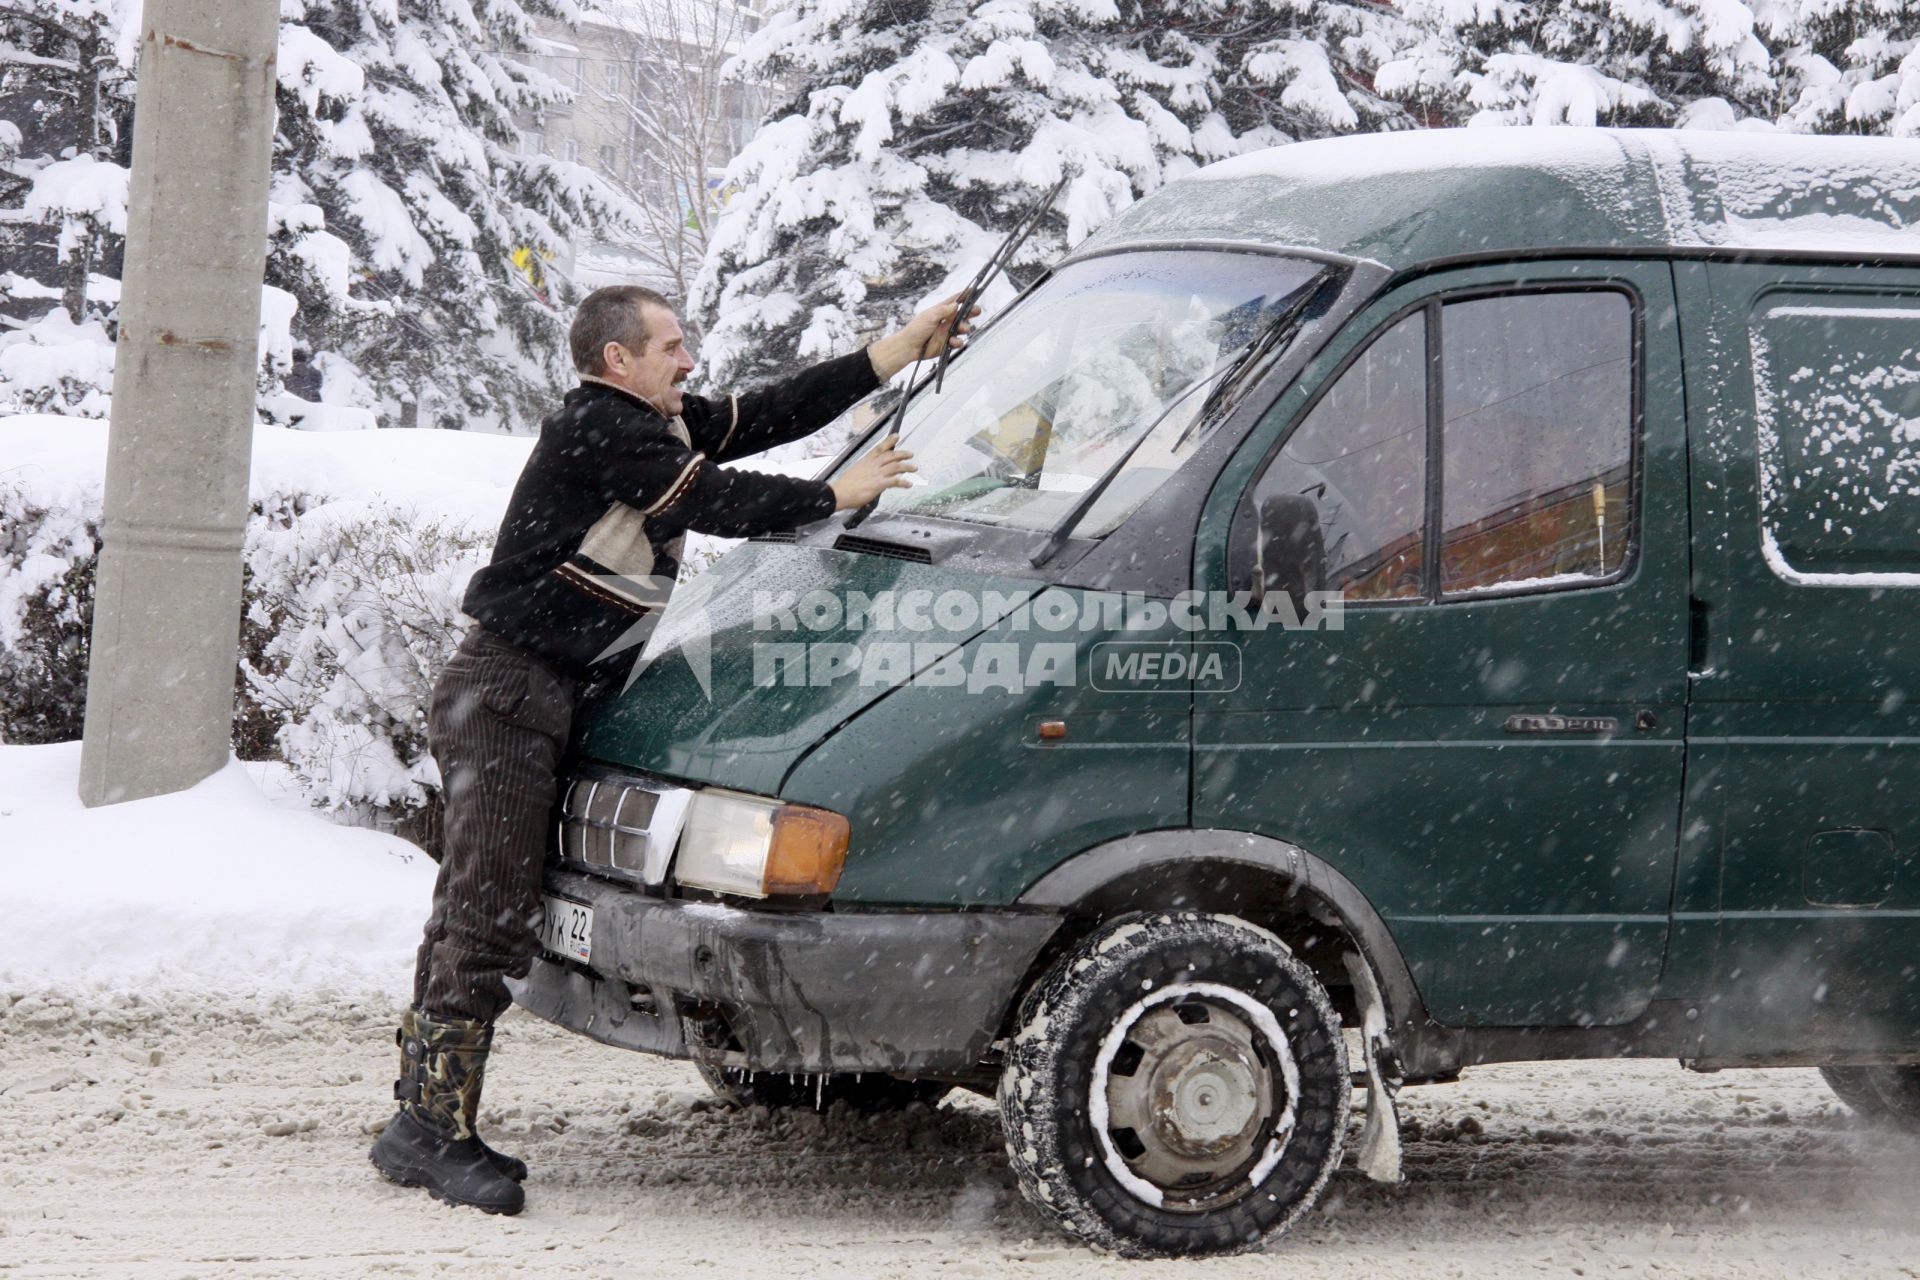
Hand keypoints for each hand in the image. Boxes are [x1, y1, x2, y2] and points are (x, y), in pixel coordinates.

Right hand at [829, 434, 916, 509]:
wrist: (839, 493)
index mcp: (866, 460)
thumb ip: (865, 471)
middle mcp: (872, 465)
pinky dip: (903, 482)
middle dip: (902, 454)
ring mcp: (876, 474)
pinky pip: (895, 481)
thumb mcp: (855, 472)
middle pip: (891, 456)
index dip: (889, 441)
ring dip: (907, 466)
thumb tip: (871, 475)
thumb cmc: (845, 485)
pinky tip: (909, 484)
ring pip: (896, 467)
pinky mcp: (879, 484)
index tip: (896, 435)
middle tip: (910, 454)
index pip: (879, 448)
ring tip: (914, 467)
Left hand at [867, 291, 982, 379]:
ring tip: (962, 328)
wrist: (909, 347)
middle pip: (962, 314)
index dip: (964, 296)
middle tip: (977, 310)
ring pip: (962, 328)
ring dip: (965, 327)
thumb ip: (944, 310)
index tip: (974, 290)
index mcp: (940, 311)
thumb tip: (956, 305)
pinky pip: (958, 342)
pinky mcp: (947, 344)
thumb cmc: (915, 330)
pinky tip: (953, 341)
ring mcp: (947, 332)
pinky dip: (958, 341)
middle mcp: (946, 321)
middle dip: (971, 312)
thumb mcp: (929, 316)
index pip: (954, 301)